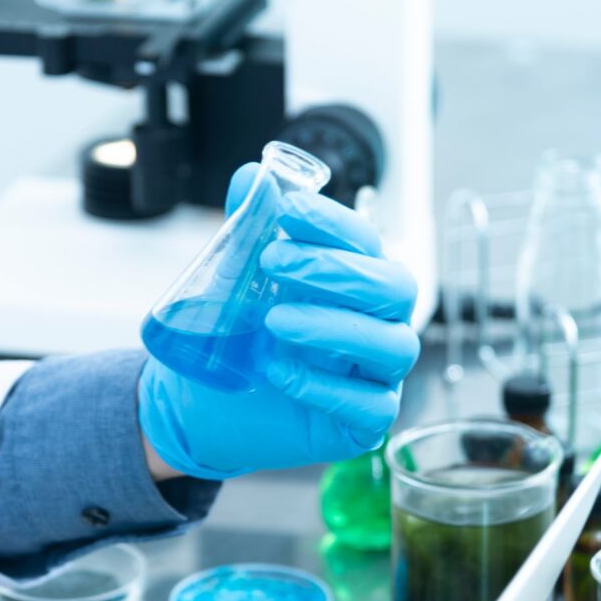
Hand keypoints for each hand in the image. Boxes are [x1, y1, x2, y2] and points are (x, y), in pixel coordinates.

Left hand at [138, 163, 420, 479]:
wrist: (204, 406)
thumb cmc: (238, 338)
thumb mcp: (233, 280)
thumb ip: (246, 228)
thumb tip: (250, 176)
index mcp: (356, 282)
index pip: (367, 242)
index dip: (332, 222)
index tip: (286, 209)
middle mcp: (378, 324)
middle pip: (396, 288)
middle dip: (335, 270)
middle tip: (272, 263)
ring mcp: (377, 375)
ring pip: (392, 345)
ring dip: (333, 327)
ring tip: (273, 321)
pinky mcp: (364, 424)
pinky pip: (371, 406)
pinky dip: (326, 386)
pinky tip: (279, 372)